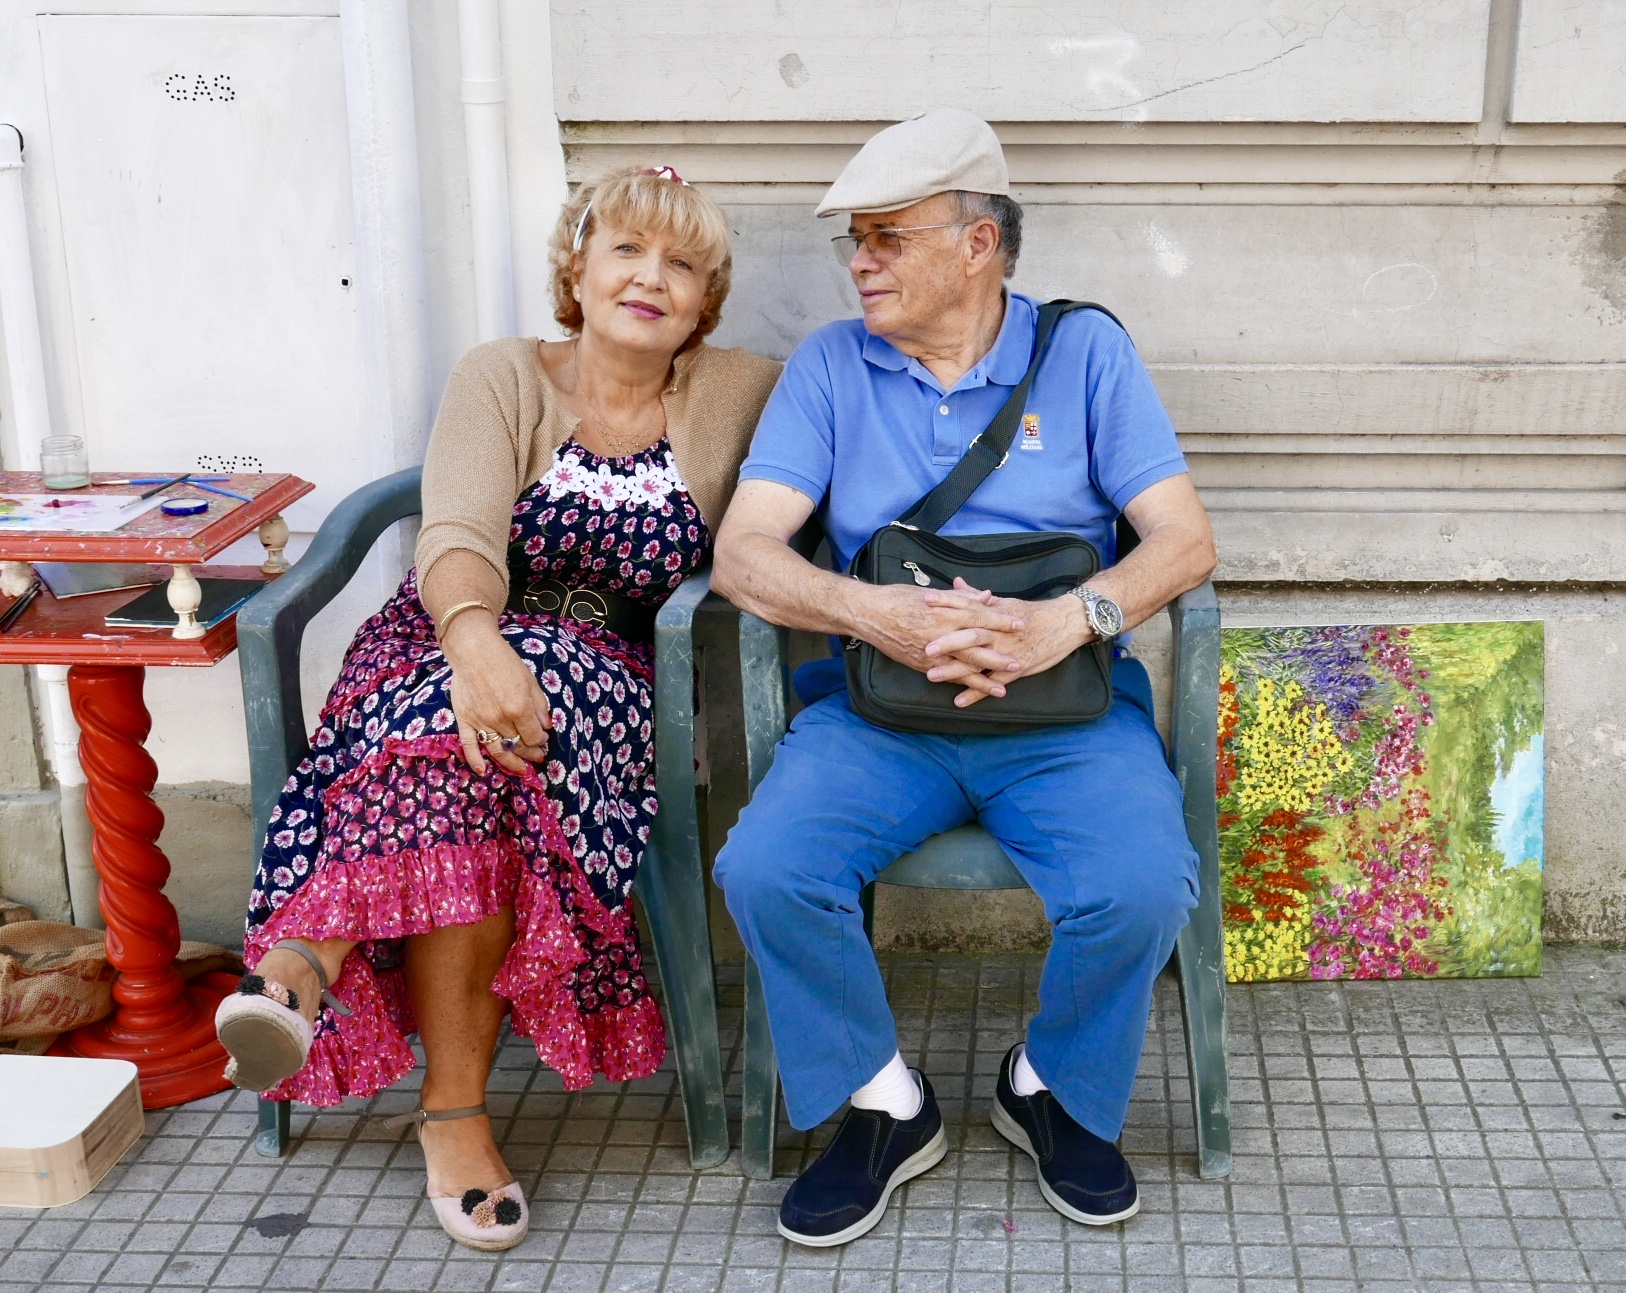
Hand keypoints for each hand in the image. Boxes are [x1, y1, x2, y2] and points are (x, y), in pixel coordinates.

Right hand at [439, 613, 552, 773]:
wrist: (473, 650)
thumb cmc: (505, 662)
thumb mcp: (530, 681)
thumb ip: (539, 706)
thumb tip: (546, 726)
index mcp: (519, 708)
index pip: (534, 735)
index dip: (542, 739)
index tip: (543, 737)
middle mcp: (500, 719)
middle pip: (518, 745)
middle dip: (531, 752)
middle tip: (538, 754)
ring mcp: (480, 722)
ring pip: (498, 750)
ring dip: (512, 763)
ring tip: (522, 769)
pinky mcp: (464, 720)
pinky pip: (469, 745)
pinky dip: (475, 760)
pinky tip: (483, 771)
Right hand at [852, 582, 1027, 699]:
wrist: (870, 615)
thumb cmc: (900, 598)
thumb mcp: (934, 594)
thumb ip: (962, 598)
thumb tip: (987, 597)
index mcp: (945, 613)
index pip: (980, 618)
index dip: (1001, 622)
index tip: (1020, 624)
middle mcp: (941, 635)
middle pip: (976, 648)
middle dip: (999, 657)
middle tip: (1020, 663)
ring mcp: (931, 653)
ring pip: (962, 668)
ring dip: (984, 679)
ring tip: (1003, 689)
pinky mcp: (921, 664)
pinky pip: (946, 677)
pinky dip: (961, 684)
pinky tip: (974, 691)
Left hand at [921, 578, 1092, 707]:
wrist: (1065, 623)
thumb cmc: (1032, 613)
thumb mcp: (1005, 602)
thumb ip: (978, 597)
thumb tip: (956, 583)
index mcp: (995, 613)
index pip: (968, 605)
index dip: (947, 602)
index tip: (925, 600)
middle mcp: (999, 631)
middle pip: (971, 635)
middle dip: (948, 641)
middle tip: (924, 647)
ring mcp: (1008, 651)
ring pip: (979, 660)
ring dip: (955, 670)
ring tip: (932, 675)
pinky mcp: (1017, 667)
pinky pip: (994, 682)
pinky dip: (977, 692)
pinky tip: (959, 701)